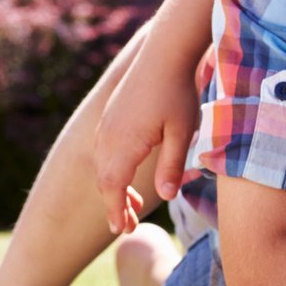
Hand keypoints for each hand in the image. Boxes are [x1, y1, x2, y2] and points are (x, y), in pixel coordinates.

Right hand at [97, 45, 203, 234]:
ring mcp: (106, 126)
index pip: (113, 188)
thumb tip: (165, 196)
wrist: (163, 54)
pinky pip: (105, 152)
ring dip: (114, 189)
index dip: (116, 211)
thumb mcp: (181, 132)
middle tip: (129, 226)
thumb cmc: (177, 93)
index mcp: (124, 144)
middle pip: (105, 181)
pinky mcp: (110, 117)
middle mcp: (108, 137)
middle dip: (115, 206)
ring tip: (133, 206)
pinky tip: (129, 174)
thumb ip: (172, 166)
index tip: (122, 230)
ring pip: (103, 167)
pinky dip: (113, 170)